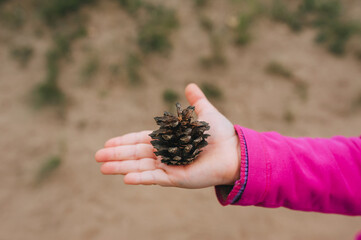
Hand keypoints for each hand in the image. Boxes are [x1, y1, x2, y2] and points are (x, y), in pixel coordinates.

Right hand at [95, 83, 239, 188]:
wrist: (236, 151)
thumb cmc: (221, 134)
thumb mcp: (205, 113)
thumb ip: (196, 101)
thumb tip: (190, 85)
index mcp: (169, 140)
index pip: (141, 140)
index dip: (124, 141)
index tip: (108, 141)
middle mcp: (166, 154)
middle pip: (136, 154)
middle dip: (116, 154)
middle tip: (97, 156)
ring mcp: (170, 167)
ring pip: (140, 166)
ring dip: (121, 167)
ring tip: (102, 167)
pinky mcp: (177, 178)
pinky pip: (155, 178)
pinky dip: (141, 178)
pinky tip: (125, 177)